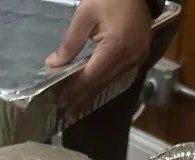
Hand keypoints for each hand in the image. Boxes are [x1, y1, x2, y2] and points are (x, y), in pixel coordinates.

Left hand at [46, 0, 151, 116]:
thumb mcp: (85, 13)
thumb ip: (70, 42)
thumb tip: (54, 64)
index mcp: (117, 46)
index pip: (91, 76)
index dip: (75, 91)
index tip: (60, 103)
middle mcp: (130, 58)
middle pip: (101, 83)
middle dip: (82, 96)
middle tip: (65, 110)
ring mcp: (137, 58)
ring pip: (110, 81)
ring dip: (92, 92)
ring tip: (75, 103)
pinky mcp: (140, 56)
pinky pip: (119, 74)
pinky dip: (103, 82)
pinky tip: (92, 88)